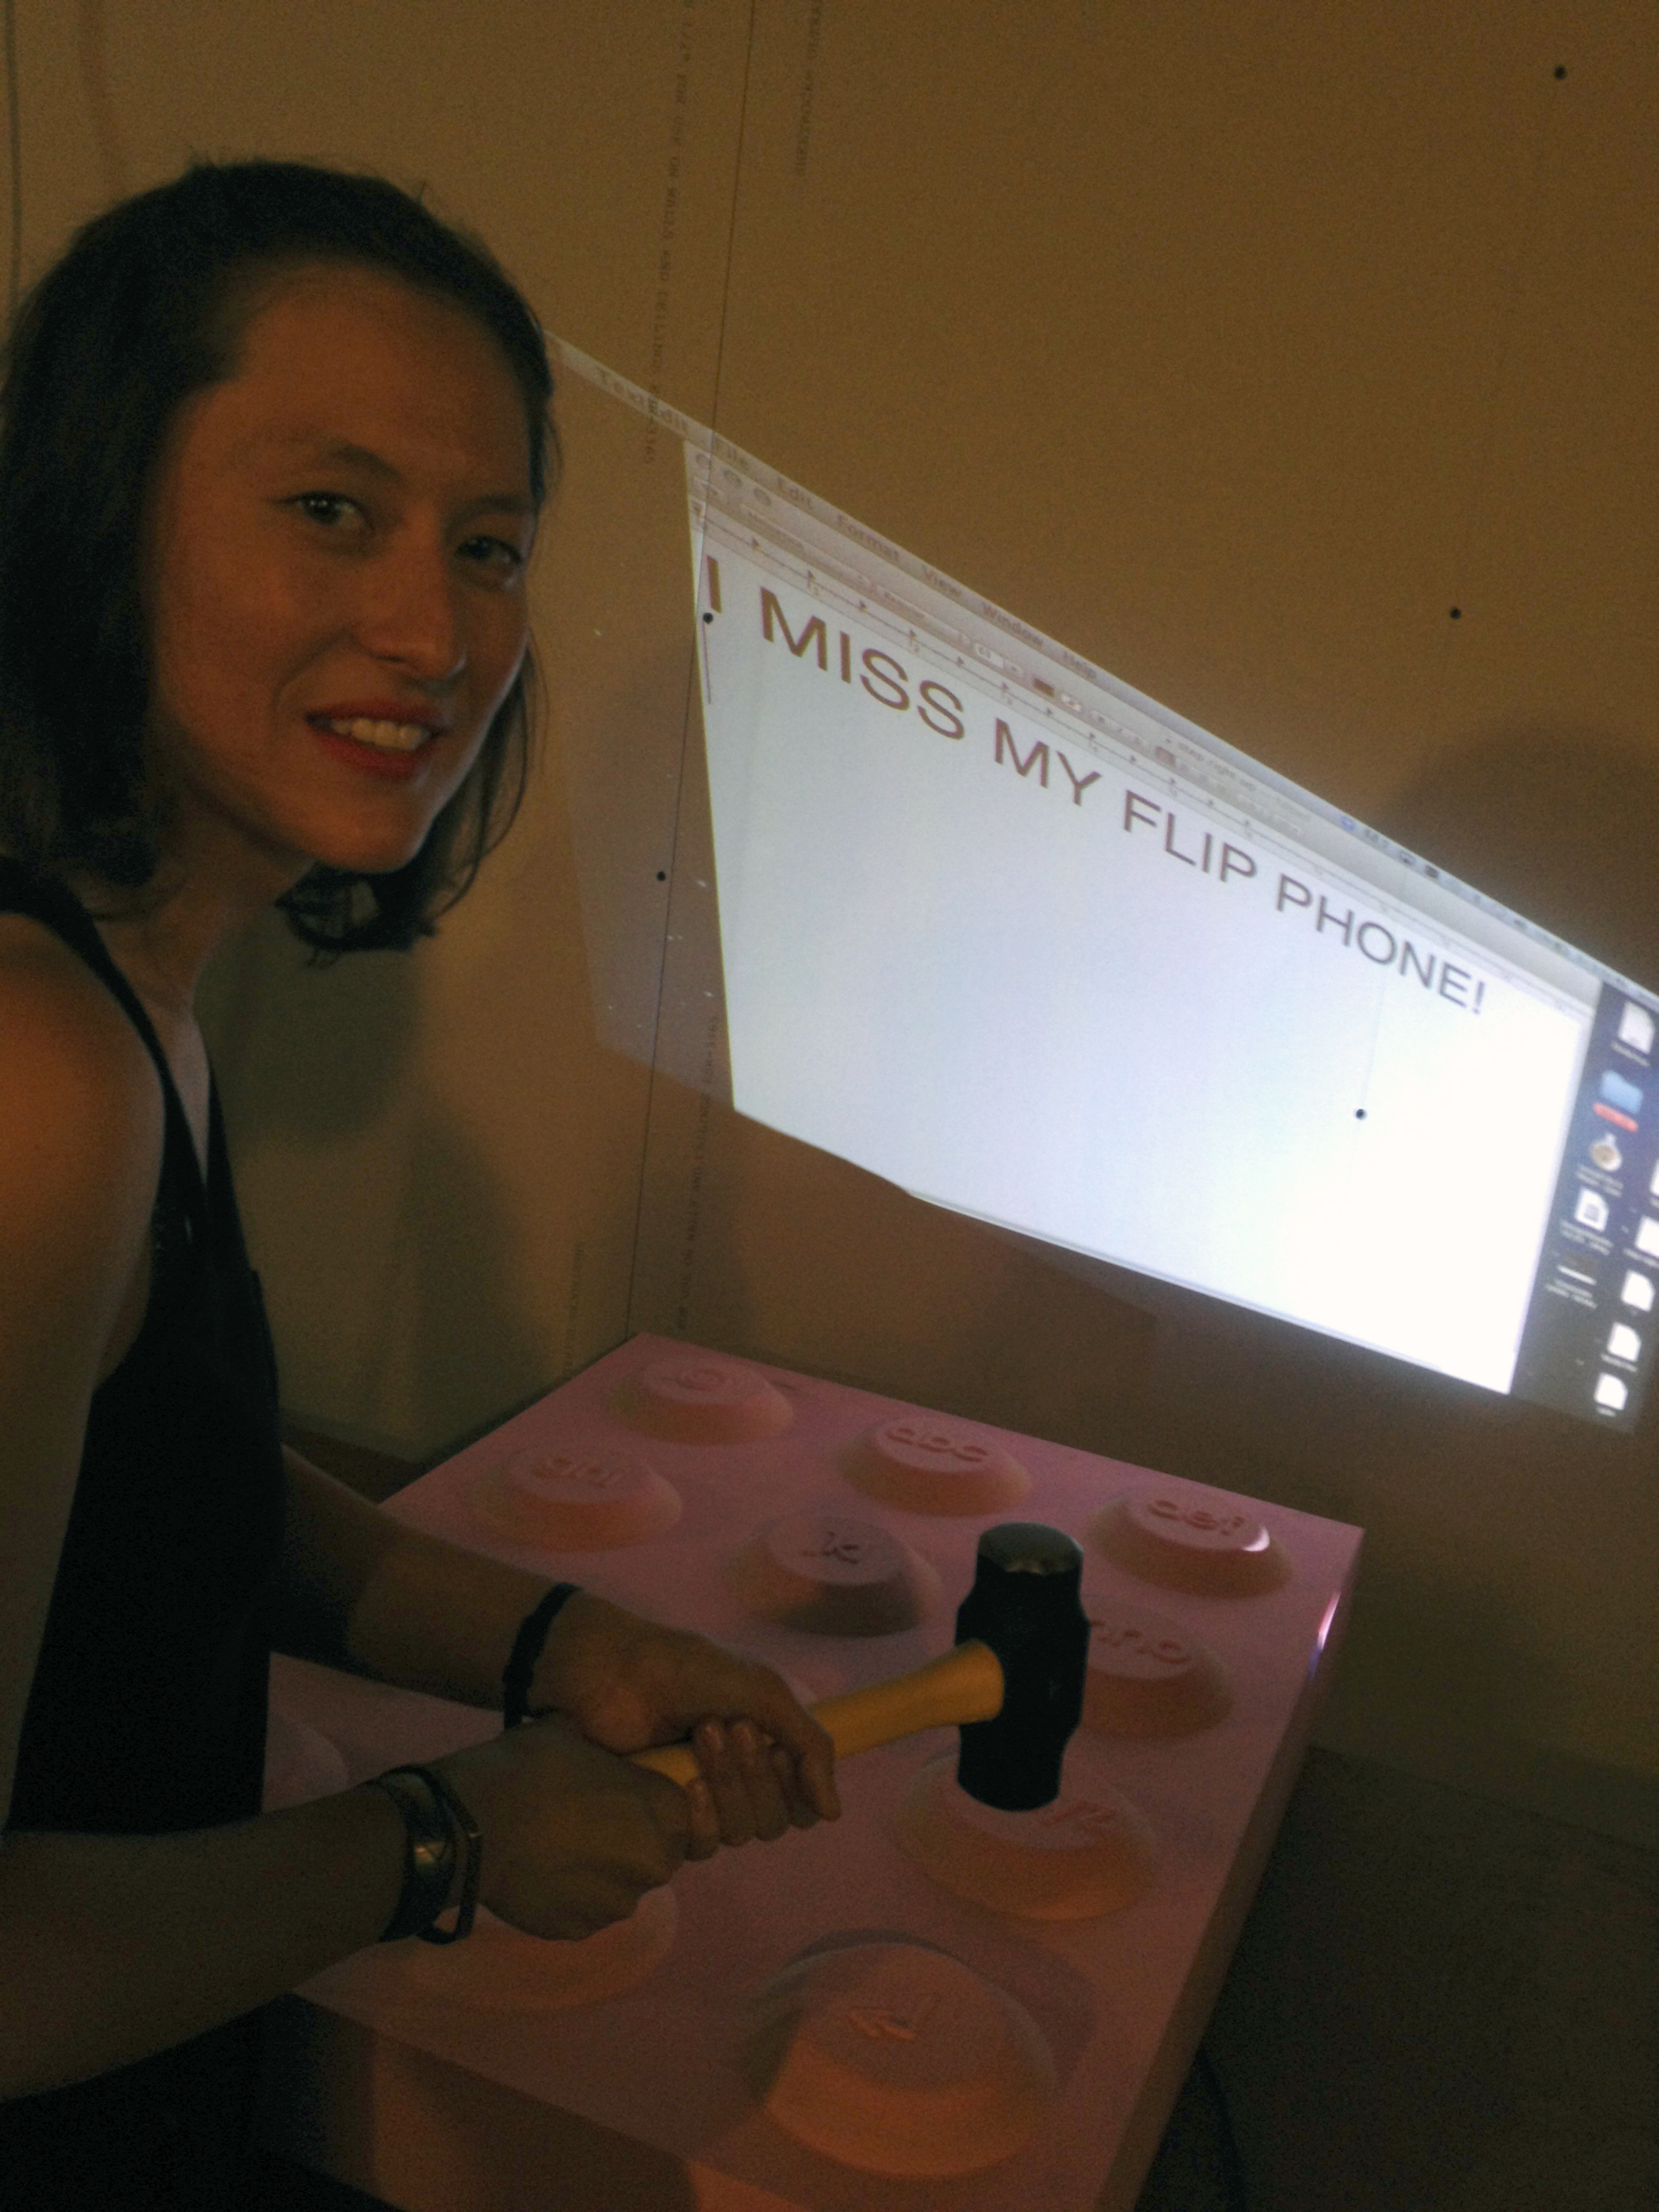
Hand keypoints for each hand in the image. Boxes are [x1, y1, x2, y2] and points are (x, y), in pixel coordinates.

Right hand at [431, 1714, 692, 1940]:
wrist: (473, 1827)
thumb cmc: (529, 1768)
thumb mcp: (569, 1734)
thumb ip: (596, 1750)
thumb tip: (583, 1743)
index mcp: (663, 1810)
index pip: (683, 1811)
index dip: (652, 1803)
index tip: (622, 1796)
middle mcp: (653, 1863)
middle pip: (657, 1855)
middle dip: (633, 1843)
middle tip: (591, 1825)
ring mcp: (617, 1903)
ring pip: (622, 1888)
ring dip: (602, 1873)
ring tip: (559, 1851)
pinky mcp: (580, 1932)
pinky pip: (586, 1911)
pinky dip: (571, 1897)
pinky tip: (541, 1874)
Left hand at [528, 1592, 840, 1860]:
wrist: (616, 1671)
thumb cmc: (689, 1670)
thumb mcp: (763, 1691)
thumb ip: (810, 1745)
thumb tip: (835, 1815)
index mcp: (767, 1748)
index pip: (805, 1803)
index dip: (799, 1786)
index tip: (779, 1749)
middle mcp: (740, 1782)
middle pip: (776, 1821)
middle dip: (758, 1775)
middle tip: (732, 1725)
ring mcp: (702, 1801)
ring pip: (741, 1833)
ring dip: (730, 1784)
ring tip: (702, 1733)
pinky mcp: (666, 1818)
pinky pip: (702, 1848)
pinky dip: (703, 1819)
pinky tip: (689, 1786)